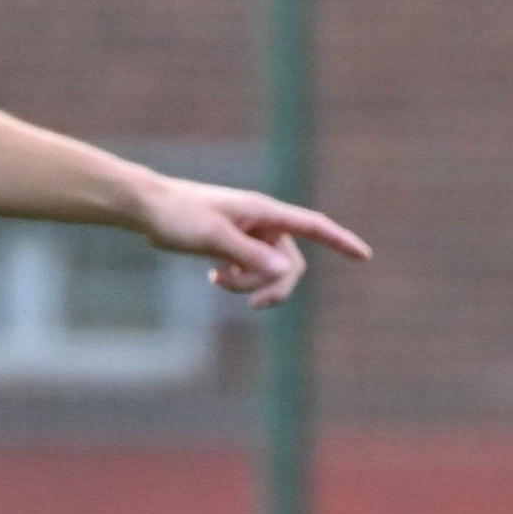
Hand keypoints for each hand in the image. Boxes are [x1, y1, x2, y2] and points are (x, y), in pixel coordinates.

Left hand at [133, 175, 373, 309]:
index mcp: (264, 212)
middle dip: (274, 286)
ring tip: (217, 279)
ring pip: (269, 271)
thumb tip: (289, 271)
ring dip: (249, 284)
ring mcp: (250, 235)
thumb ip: (251, 255)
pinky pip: (252, 271)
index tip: (364, 256)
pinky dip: (238, 281)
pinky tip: (214, 276)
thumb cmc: (178, 216)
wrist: (147, 208)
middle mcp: (263, 222)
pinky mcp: (236, 245)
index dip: (340, 241)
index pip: (313, 226)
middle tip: (251, 304)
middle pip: (291, 264)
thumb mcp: (213, 237)